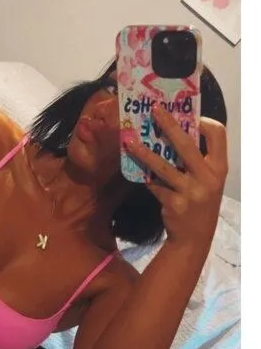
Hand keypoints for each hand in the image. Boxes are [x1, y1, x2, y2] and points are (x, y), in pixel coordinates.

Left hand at [126, 108, 227, 251]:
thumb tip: (175, 132)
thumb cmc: (200, 203)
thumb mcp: (208, 181)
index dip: (204, 121)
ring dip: (144, 152)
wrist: (194, 238)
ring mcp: (191, 191)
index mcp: (220, 168)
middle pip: (187, 144)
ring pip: (163, 166)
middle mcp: (208, 178)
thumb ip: (198, 161)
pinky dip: (144, 177)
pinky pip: (154, 185)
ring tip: (129, 142)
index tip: (187, 116)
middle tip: (154, 111)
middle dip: (169, 125)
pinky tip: (133, 169)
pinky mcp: (174, 203)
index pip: (218, 134)